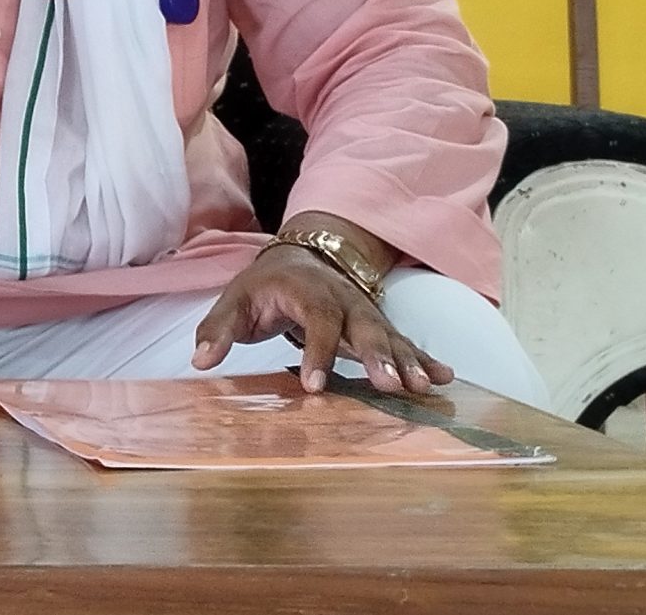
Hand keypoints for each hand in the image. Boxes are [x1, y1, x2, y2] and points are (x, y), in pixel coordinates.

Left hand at [192, 245, 453, 396]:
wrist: (298, 258)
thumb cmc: (264, 286)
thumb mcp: (235, 301)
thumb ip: (217, 330)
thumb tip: (199, 360)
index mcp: (306, 290)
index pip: (315, 320)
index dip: (316, 352)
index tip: (315, 387)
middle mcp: (343, 299)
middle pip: (364, 326)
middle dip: (378, 356)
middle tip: (390, 386)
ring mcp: (365, 312)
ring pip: (390, 336)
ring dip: (407, 361)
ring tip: (424, 388)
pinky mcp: (378, 326)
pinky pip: (405, 343)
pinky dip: (425, 359)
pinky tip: (446, 379)